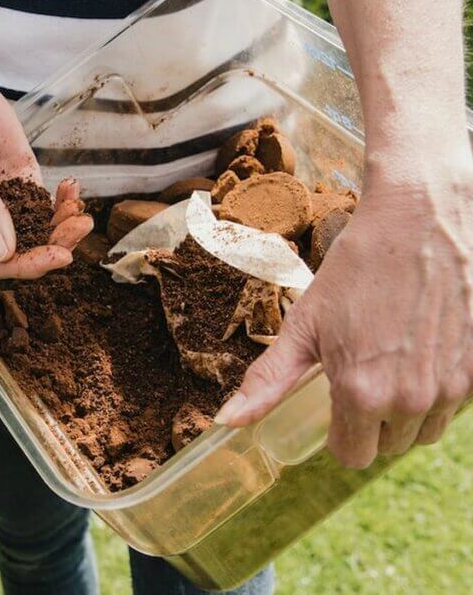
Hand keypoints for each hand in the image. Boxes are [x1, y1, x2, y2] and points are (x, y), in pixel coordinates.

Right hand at [0, 67, 91, 278]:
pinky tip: (73, 189)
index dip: (25, 265)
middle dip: (54, 244)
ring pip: (39, 227)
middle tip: (79, 229)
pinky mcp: (23, 177)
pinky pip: (46, 199)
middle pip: (23, 248)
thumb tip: (4, 252)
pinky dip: (63, 199)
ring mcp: (6, 198)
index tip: (55, 256)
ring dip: (63, 224)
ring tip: (82, 213)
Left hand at [215, 158, 472, 467]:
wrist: (423, 221)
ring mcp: (453, 387)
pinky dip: (439, 389)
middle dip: (372, 421)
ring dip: (408, 410)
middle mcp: (412, 400)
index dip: (339, 434)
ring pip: (425, 430)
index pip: (351, 455)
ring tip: (392, 362)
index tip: (335, 404)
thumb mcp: (304, 325)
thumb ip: (268, 381)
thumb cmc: (358, 269)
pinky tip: (423, 351)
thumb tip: (227, 421)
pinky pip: (456, 405)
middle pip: (388, 445)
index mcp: (363, 394)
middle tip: (363, 373)